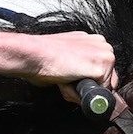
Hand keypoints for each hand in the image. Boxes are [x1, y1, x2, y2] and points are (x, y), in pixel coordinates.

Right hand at [0, 25, 116, 88]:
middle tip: (61, 81)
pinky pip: (99, 91)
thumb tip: (62, 78)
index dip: (82, 82)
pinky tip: (64, 83)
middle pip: (105, 79)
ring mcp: (102, 53)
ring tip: (61, 81)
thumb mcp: (54, 59)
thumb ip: (67, 66)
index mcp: (89, 40)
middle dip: (84, 87)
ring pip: (102, 86)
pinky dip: (81, 93)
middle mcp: (100, 42)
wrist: (27, 53)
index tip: (65, 81)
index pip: (100, 71)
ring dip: (81, 90)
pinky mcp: (101, 65)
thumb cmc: (33, 58)